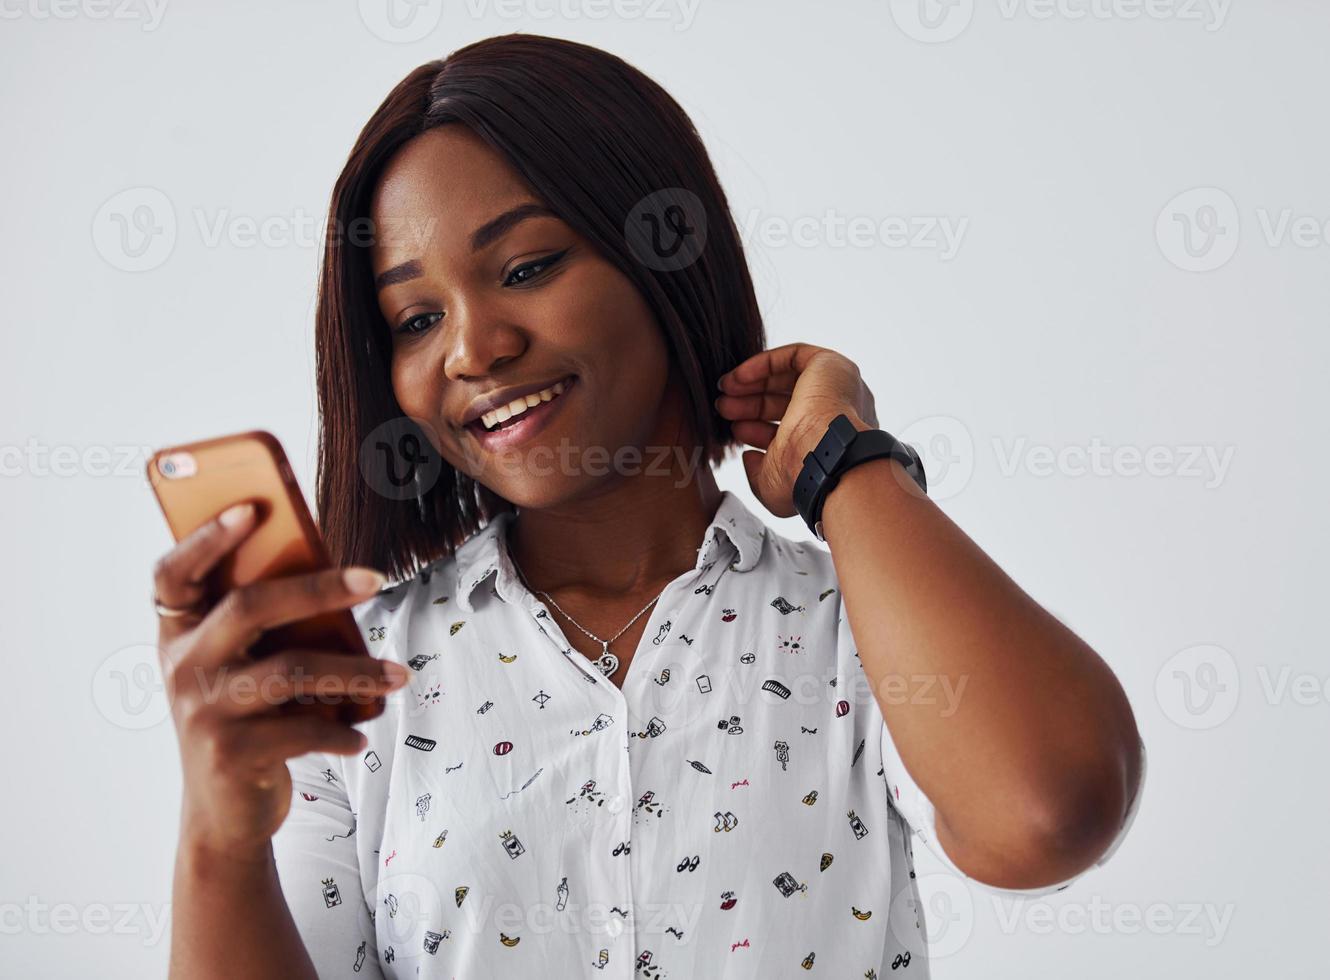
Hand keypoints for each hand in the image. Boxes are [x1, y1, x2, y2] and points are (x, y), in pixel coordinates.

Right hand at [151, 503, 408, 857]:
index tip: (252, 508)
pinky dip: (343, 729)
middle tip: (376, 579)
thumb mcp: (242, 669)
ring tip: (399, 674)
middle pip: (250, 607)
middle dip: (319, 587)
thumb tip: (340, 582)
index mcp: (179, 634)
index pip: (174, 573)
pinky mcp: (230, 753)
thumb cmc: (246, 720)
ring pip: (293, 670)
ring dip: (357, 670)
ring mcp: (202, 710)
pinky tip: (361, 731)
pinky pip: (305, 728)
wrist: (224, 814)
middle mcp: (182, 666)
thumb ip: (268, 629)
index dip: (206, 538)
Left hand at [715, 343, 877, 516]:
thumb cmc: (802, 478)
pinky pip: (792, 356)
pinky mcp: (831, 365)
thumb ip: (758, 472)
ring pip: (788, 378)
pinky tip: (737, 379)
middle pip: (788, 401)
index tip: (736, 431)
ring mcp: (838, 389)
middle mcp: (838, 415)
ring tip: (724, 393)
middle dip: (751, 405)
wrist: (823, 458)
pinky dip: (762, 364)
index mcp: (830, 443)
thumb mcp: (772, 484)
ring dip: (753, 384)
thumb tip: (748, 457)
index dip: (759, 428)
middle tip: (724, 409)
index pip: (792, 429)